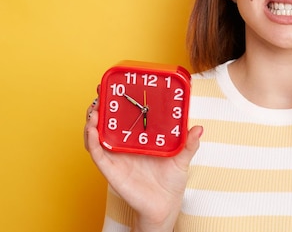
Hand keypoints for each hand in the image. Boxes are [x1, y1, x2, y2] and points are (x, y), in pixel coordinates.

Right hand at [84, 98, 202, 231]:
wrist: (165, 206)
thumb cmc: (171, 181)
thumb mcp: (182, 158)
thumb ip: (189, 144)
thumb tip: (199, 128)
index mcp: (138, 139)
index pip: (124, 116)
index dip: (116, 101)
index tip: (114, 85)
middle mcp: (124, 146)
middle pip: (106, 122)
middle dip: (99, 107)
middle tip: (99, 92)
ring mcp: (116, 157)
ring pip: (97, 136)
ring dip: (92, 122)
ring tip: (94, 109)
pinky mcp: (112, 170)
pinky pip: (98, 154)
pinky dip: (92, 142)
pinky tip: (93, 131)